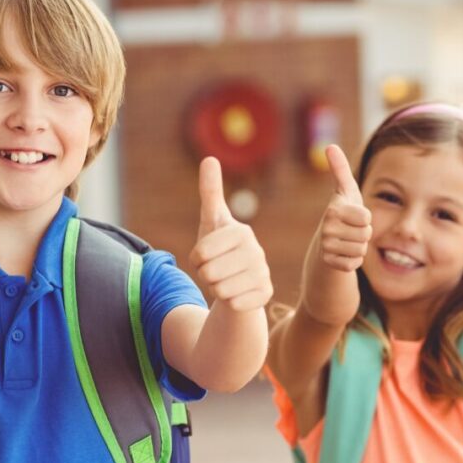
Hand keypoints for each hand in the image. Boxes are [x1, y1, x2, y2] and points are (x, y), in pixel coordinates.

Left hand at [191, 157, 272, 311]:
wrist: (240, 280)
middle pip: (208, 273)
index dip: (196, 259)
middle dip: (205, 275)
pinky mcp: (266, 295)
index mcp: (241, 232)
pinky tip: (237, 294)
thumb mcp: (212, 221)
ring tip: (226, 280)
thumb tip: (210, 158)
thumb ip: (210, 191)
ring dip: (216, 289)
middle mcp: (256, 251)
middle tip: (217, 270)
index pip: (200, 254)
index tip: (207, 255)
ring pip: (219, 290)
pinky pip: (232, 304)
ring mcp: (263, 274)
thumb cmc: (221, 249)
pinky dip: (229, 303)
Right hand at [318, 145, 372, 271]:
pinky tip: (344, 253)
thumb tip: (330, 146)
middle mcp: (327, 229)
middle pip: (366, 234)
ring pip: (361, 250)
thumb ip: (340, 168)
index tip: (354, 215)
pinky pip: (354, 264)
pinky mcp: (330, 263)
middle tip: (351, 229)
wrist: (328, 240)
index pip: (366, 218)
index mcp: (333, 210)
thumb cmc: (343, 211)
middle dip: (364, 233)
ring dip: (359, 246)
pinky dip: (354, 260)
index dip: (365, 217)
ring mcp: (327, 247)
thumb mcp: (345, 190)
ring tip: (348, 240)